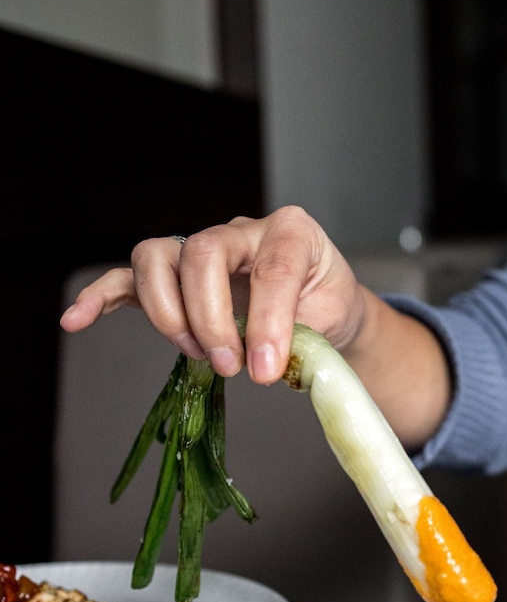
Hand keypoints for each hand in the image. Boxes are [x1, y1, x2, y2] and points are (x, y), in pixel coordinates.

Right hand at [60, 207, 368, 383]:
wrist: (323, 306)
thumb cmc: (326, 308)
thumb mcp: (333, 322)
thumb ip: (301, 338)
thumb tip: (262, 365)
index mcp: (292, 233)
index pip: (272, 267)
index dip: (266, 322)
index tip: (266, 370)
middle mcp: (242, 230)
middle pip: (202, 254)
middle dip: (211, 319)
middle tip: (231, 367)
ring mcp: (202, 248)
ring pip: (159, 257)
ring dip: (169, 313)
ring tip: (198, 354)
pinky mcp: (175, 274)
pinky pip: (128, 277)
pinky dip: (102, 296)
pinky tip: (77, 319)